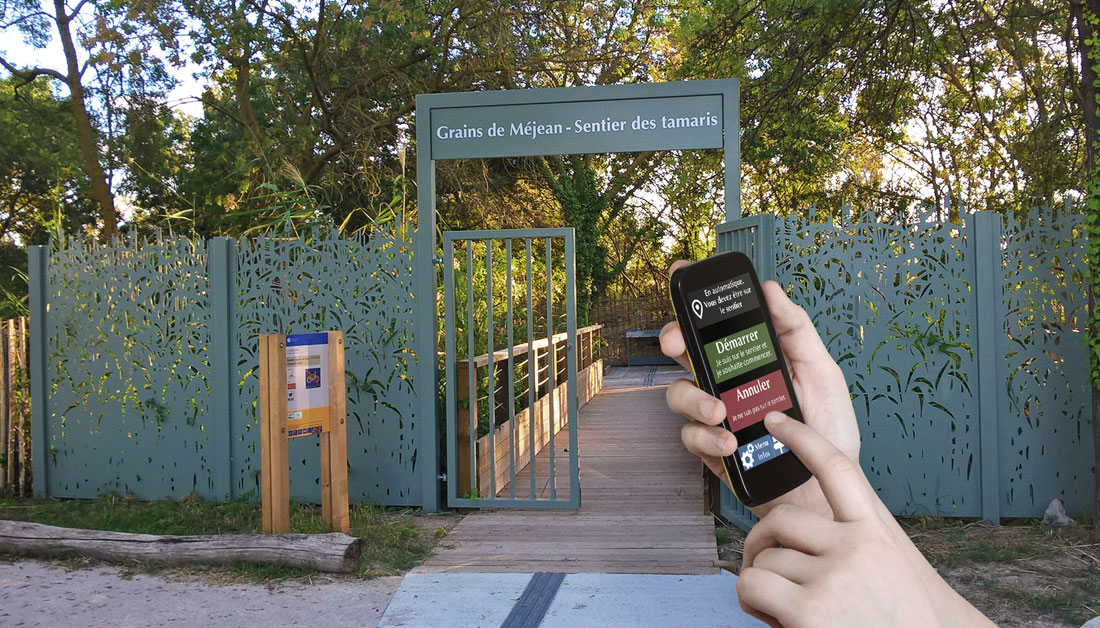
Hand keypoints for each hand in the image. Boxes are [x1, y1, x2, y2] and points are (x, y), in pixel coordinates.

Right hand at [660, 263, 858, 518]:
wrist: (830, 492)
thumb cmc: (829, 432)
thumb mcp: (821, 372)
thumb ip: (796, 330)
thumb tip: (771, 289)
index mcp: (751, 359)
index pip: (715, 323)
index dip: (693, 299)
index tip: (680, 275)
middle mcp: (727, 383)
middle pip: (684, 353)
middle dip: (673, 340)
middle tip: (676, 343)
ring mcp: (715, 416)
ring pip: (678, 394)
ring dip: (693, 399)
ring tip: (720, 412)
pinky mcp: (710, 450)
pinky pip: (690, 437)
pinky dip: (706, 438)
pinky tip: (729, 443)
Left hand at [737, 412, 993, 627]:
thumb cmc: (912, 624)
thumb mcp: (894, 568)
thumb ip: (856, 542)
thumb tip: (803, 533)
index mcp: (877, 531)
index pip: (836, 468)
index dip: (802, 438)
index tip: (775, 420)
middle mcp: (856, 548)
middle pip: (780, 519)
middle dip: (763, 543)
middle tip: (767, 570)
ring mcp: (832, 579)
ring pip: (762, 558)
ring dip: (762, 583)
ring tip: (785, 610)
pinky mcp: (808, 612)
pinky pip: (752, 586)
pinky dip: (753, 604)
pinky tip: (776, 621)